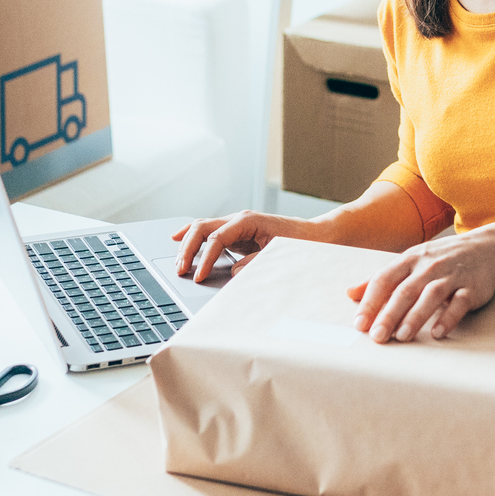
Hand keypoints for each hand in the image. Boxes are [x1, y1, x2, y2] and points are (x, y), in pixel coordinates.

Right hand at [171, 211, 311, 281]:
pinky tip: (179, 240)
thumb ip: (255, 263)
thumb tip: (233, 273)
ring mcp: (237, 224)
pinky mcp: (238, 233)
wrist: (317, 236)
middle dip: (187, 248)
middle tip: (180, 269)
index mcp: (247, 221)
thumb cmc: (300, 243)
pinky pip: (209, 233)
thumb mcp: (278, 254)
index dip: (205, 258)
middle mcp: (239, 219)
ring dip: (187, 243)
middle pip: (202, 228)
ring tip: (177, 262)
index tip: (198, 276)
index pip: (217, 238)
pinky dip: (193, 237)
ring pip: (202, 227)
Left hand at [347, 231, 494, 342]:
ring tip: (402, 336)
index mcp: (409, 259)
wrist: (487, 249)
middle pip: (405, 290)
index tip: (359, 323)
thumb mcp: (409, 262)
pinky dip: (448, 318)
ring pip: (431, 296)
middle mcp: (428, 266)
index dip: (370, 301)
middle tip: (377, 337)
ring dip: (415, 316)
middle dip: (389, 314)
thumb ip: (381, 279)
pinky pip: (459, 303)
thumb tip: (349, 293)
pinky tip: (437, 333)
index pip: (384, 279)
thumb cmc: (440, 259)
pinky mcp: (472, 288)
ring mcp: (451, 276)